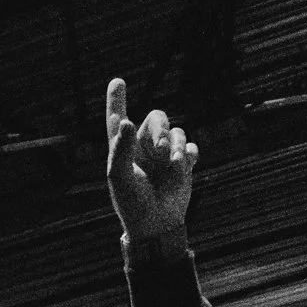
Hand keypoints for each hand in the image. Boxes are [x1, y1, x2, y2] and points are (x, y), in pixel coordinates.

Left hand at [105, 77, 196, 245]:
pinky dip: (186, 154)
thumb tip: (127, 120)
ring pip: (176, 131)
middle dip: (161, 127)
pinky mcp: (182, 163)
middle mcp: (143, 147)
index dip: (117, 100)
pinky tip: (181, 167)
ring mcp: (163, 154)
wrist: (156, 223)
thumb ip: (121, 148)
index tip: (117, 82)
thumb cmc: (132, 202)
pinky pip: (189, 147)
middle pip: (157, 117)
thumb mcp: (119, 176)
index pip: (118, 118)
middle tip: (160, 147)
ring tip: (173, 164)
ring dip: (175, 144)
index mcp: (123, 148)